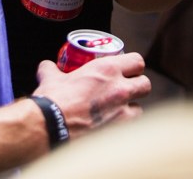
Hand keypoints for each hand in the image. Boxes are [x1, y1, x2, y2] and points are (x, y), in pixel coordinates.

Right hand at [31, 52, 149, 138]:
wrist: (50, 127)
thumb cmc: (52, 100)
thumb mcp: (51, 77)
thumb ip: (52, 69)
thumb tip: (47, 66)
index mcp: (107, 70)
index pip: (137, 61)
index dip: (133, 66)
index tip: (125, 70)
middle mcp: (120, 89)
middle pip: (145, 84)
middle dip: (137, 87)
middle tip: (125, 89)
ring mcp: (122, 113)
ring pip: (140, 109)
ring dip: (131, 109)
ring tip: (118, 112)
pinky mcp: (118, 132)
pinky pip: (128, 129)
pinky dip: (122, 128)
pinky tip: (110, 128)